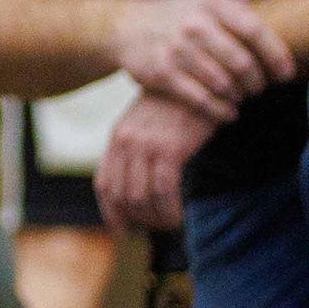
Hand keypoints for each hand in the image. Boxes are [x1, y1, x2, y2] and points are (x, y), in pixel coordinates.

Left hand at [95, 90, 220, 231]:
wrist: (204, 77)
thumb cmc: (182, 104)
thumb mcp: (150, 123)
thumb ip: (140, 148)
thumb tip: (139, 184)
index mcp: (117, 137)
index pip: (104, 184)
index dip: (111, 212)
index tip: (124, 230)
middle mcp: (125, 141)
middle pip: (120, 195)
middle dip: (136, 220)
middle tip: (156, 229)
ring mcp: (145, 145)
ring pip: (140, 197)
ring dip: (155, 218)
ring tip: (171, 223)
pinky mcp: (169, 148)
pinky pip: (162, 191)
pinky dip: (169, 211)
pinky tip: (179, 217)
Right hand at [108, 0, 292, 118]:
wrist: (125, 26)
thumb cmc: (174, 14)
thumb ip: (235, 5)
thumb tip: (271, 10)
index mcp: (212, 6)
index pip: (256, 32)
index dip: (277, 56)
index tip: (286, 74)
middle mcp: (195, 26)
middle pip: (242, 63)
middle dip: (257, 82)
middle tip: (260, 89)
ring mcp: (177, 50)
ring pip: (223, 83)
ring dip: (239, 96)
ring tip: (242, 98)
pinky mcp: (162, 73)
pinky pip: (200, 98)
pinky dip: (220, 110)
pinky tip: (229, 113)